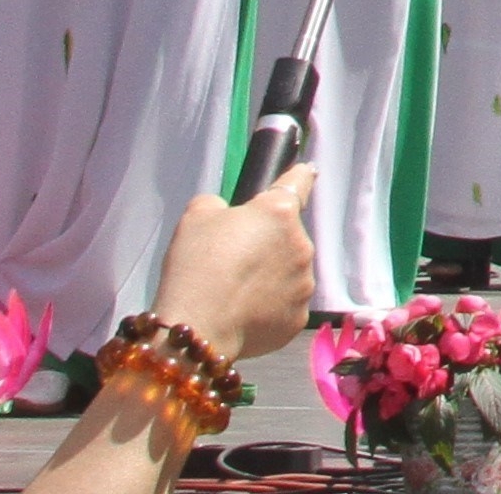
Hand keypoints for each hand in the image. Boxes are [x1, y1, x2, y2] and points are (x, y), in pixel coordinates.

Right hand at [152, 166, 316, 360]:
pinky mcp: (298, 317)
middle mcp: (302, 245)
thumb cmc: (196, 266)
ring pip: (288, 272)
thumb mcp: (196, 216)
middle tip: (233, 260)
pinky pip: (284, 305)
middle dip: (267, 243)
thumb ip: (219, 205)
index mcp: (279, 213)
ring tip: (235, 293)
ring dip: (270, 276)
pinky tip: (242, 314)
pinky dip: (268, 307)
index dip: (298, 177)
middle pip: (287, 236)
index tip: (304, 174)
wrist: (196, 327)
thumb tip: (230, 214)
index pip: (299, 181)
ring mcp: (304, 284)